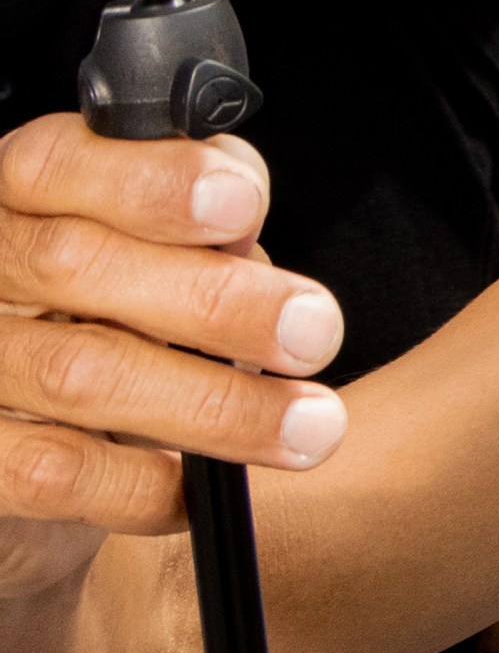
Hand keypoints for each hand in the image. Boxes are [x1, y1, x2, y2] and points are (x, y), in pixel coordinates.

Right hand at [0, 115, 345, 587]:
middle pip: (76, 265)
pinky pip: (52, 470)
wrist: (33, 448)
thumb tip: (248, 230)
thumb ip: (204, 224)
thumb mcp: (162, 250)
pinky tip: (200, 487)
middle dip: (214, 300)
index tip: (243, 208)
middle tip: (315, 332)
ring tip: (308, 423)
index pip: (59, 165)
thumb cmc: (116, 319)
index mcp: (24, 196)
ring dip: (213, 403)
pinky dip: (141, 482)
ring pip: (78, 372)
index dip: (152, 182)